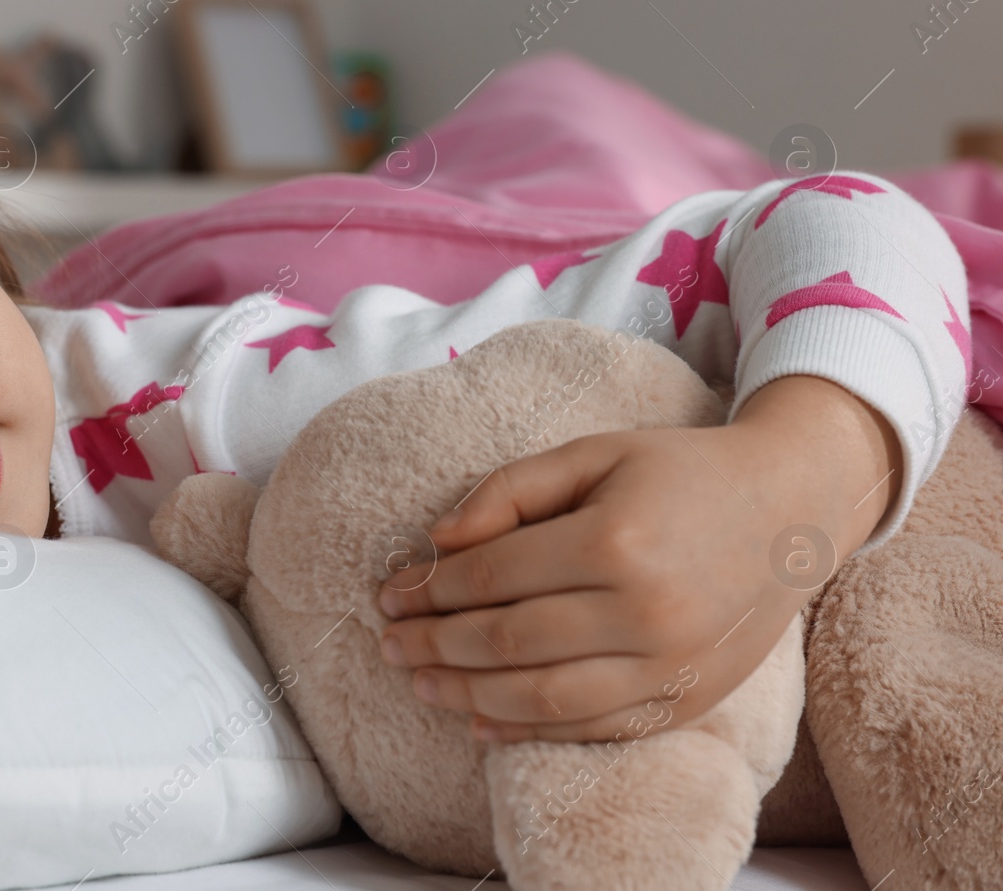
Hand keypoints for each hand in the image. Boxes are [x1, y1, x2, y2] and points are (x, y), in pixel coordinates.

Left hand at [376, 374, 900, 742]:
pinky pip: (595, 728)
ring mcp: (669, 666)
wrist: (794, 507)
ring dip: (468, 695)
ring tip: (421, 683)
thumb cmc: (681, 472)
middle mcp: (644, 612)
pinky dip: (531, 730)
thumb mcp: (594, 453)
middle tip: (389, 642)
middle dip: (435, 645)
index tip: (391, 592)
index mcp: (615, 541)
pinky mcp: (687, 699)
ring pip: (544, 698)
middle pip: (508, 642)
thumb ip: (510, 490)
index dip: (431, 589)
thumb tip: (438, 542)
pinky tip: (481, 720)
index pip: (493, 578)